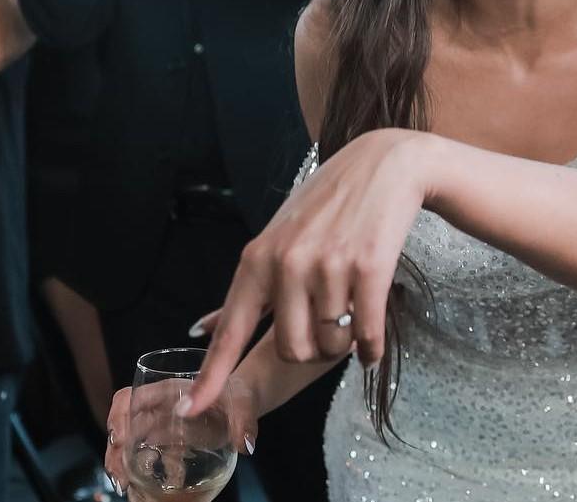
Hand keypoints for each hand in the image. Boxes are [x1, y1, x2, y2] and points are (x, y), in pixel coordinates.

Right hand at [103, 377, 257, 495]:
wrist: (244, 401)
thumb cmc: (239, 394)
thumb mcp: (244, 403)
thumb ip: (244, 421)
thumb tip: (245, 444)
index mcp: (170, 390)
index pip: (132, 396)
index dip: (119, 416)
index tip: (120, 439)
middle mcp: (160, 407)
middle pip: (124, 424)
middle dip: (116, 450)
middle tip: (120, 475)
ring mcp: (161, 424)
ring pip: (130, 442)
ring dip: (122, 463)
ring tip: (125, 484)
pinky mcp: (169, 441)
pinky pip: (149, 456)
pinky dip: (144, 471)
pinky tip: (151, 486)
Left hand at [185, 128, 435, 416]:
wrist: (384, 166)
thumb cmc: (327, 204)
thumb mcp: (277, 238)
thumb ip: (244, 291)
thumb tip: (201, 329)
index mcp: (258, 260)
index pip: (230, 331)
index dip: (211, 375)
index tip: (192, 409)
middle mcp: (288, 264)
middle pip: (290, 348)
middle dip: (310, 351)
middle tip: (325, 330)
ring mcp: (330, 266)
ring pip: (330, 342)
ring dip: (343, 344)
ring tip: (351, 318)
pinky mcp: (370, 268)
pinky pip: (366, 333)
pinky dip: (370, 350)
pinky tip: (372, 347)